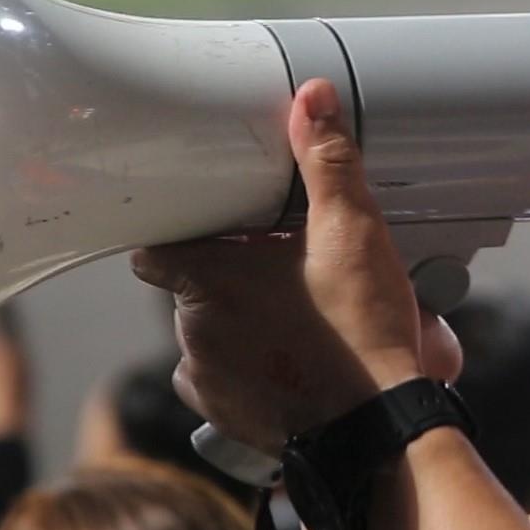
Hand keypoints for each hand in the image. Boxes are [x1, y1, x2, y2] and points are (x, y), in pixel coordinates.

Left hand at [131, 79, 461, 454]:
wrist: (376, 431)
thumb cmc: (358, 335)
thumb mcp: (352, 234)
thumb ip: (327, 163)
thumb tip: (310, 98)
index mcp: (209, 279)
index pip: (153, 250)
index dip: (178, 237)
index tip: (211, 229)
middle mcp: (193, 332)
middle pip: (188, 291)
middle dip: (226, 281)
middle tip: (280, 272)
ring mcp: (206, 380)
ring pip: (205, 338)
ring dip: (236, 328)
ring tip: (294, 321)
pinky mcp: (226, 419)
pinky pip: (221, 385)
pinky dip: (247, 373)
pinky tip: (290, 363)